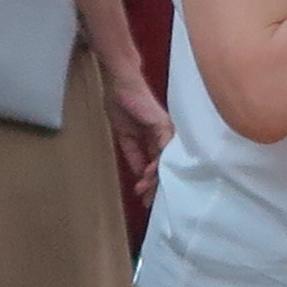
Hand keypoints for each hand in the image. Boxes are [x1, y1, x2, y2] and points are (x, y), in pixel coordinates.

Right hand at [101, 56, 171, 194]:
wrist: (121, 84)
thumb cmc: (124, 105)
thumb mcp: (126, 137)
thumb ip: (135, 155)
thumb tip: (141, 175)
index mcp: (157, 141)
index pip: (158, 166)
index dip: (152, 183)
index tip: (146, 199)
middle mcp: (165, 138)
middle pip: (165, 166)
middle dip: (156, 186)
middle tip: (149, 203)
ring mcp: (166, 131)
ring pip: (166, 160)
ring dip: (156, 178)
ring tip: (147, 192)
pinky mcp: (163, 124)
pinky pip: (164, 147)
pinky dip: (158, 161)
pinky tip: (151, 174)